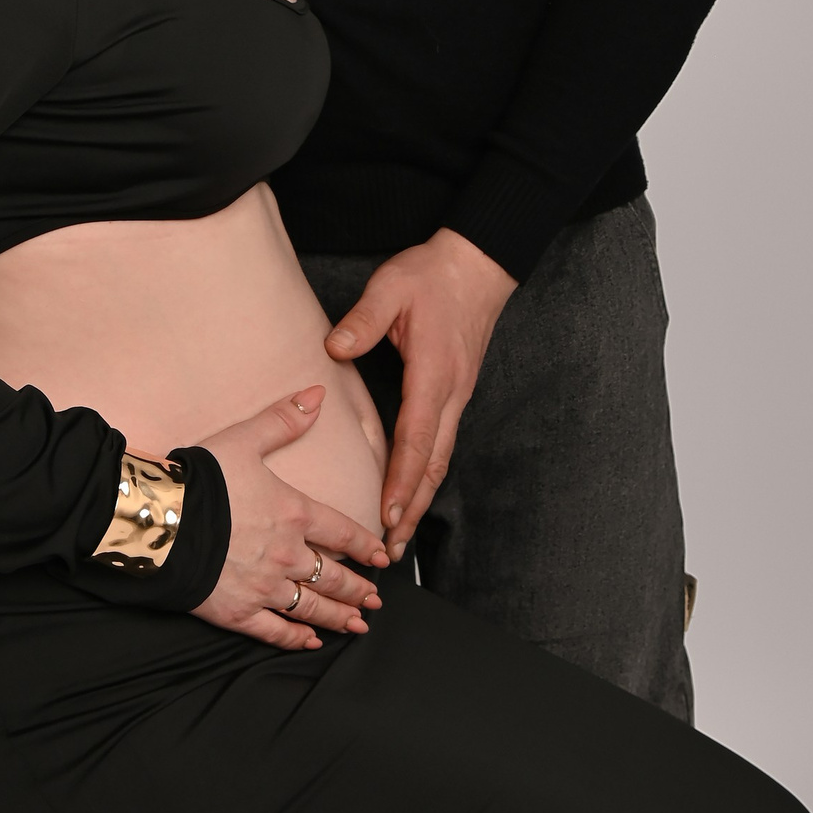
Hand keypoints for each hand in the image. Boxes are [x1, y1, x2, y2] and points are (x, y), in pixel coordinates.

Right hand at [191, 389, 387, 652]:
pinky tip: (310, 642)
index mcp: (294, 514)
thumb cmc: (201, 479)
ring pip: (312, 607)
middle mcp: (288, 554)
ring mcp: (265, 587)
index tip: (381, 557)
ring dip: (338, 616)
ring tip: (357, 624)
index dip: (366, 546)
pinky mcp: (239, 611)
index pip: (343, 532)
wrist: (159, 520)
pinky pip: (275, 631)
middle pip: (334, 576)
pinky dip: (296, 639)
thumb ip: (284, 419)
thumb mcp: (245, 440)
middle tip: (375, 600)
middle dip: (359, 589)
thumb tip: (318, 393)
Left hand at [325, 229, 516, 561]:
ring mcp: (456, 396)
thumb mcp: (392, 287)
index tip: (388, 514)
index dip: (402, 481)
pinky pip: (440, 443)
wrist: (477, 265)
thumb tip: (335, 348)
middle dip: (413, 509)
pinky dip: (426, 474)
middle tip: (393, 548)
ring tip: (401, 534)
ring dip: (421, 498)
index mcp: (434, 373)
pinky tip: (411, 491)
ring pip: (440, 459)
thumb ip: (363, 320)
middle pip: (433, 464)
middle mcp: (450, 393)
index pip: (416, 438)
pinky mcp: (454, 393)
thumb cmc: (432, 275)